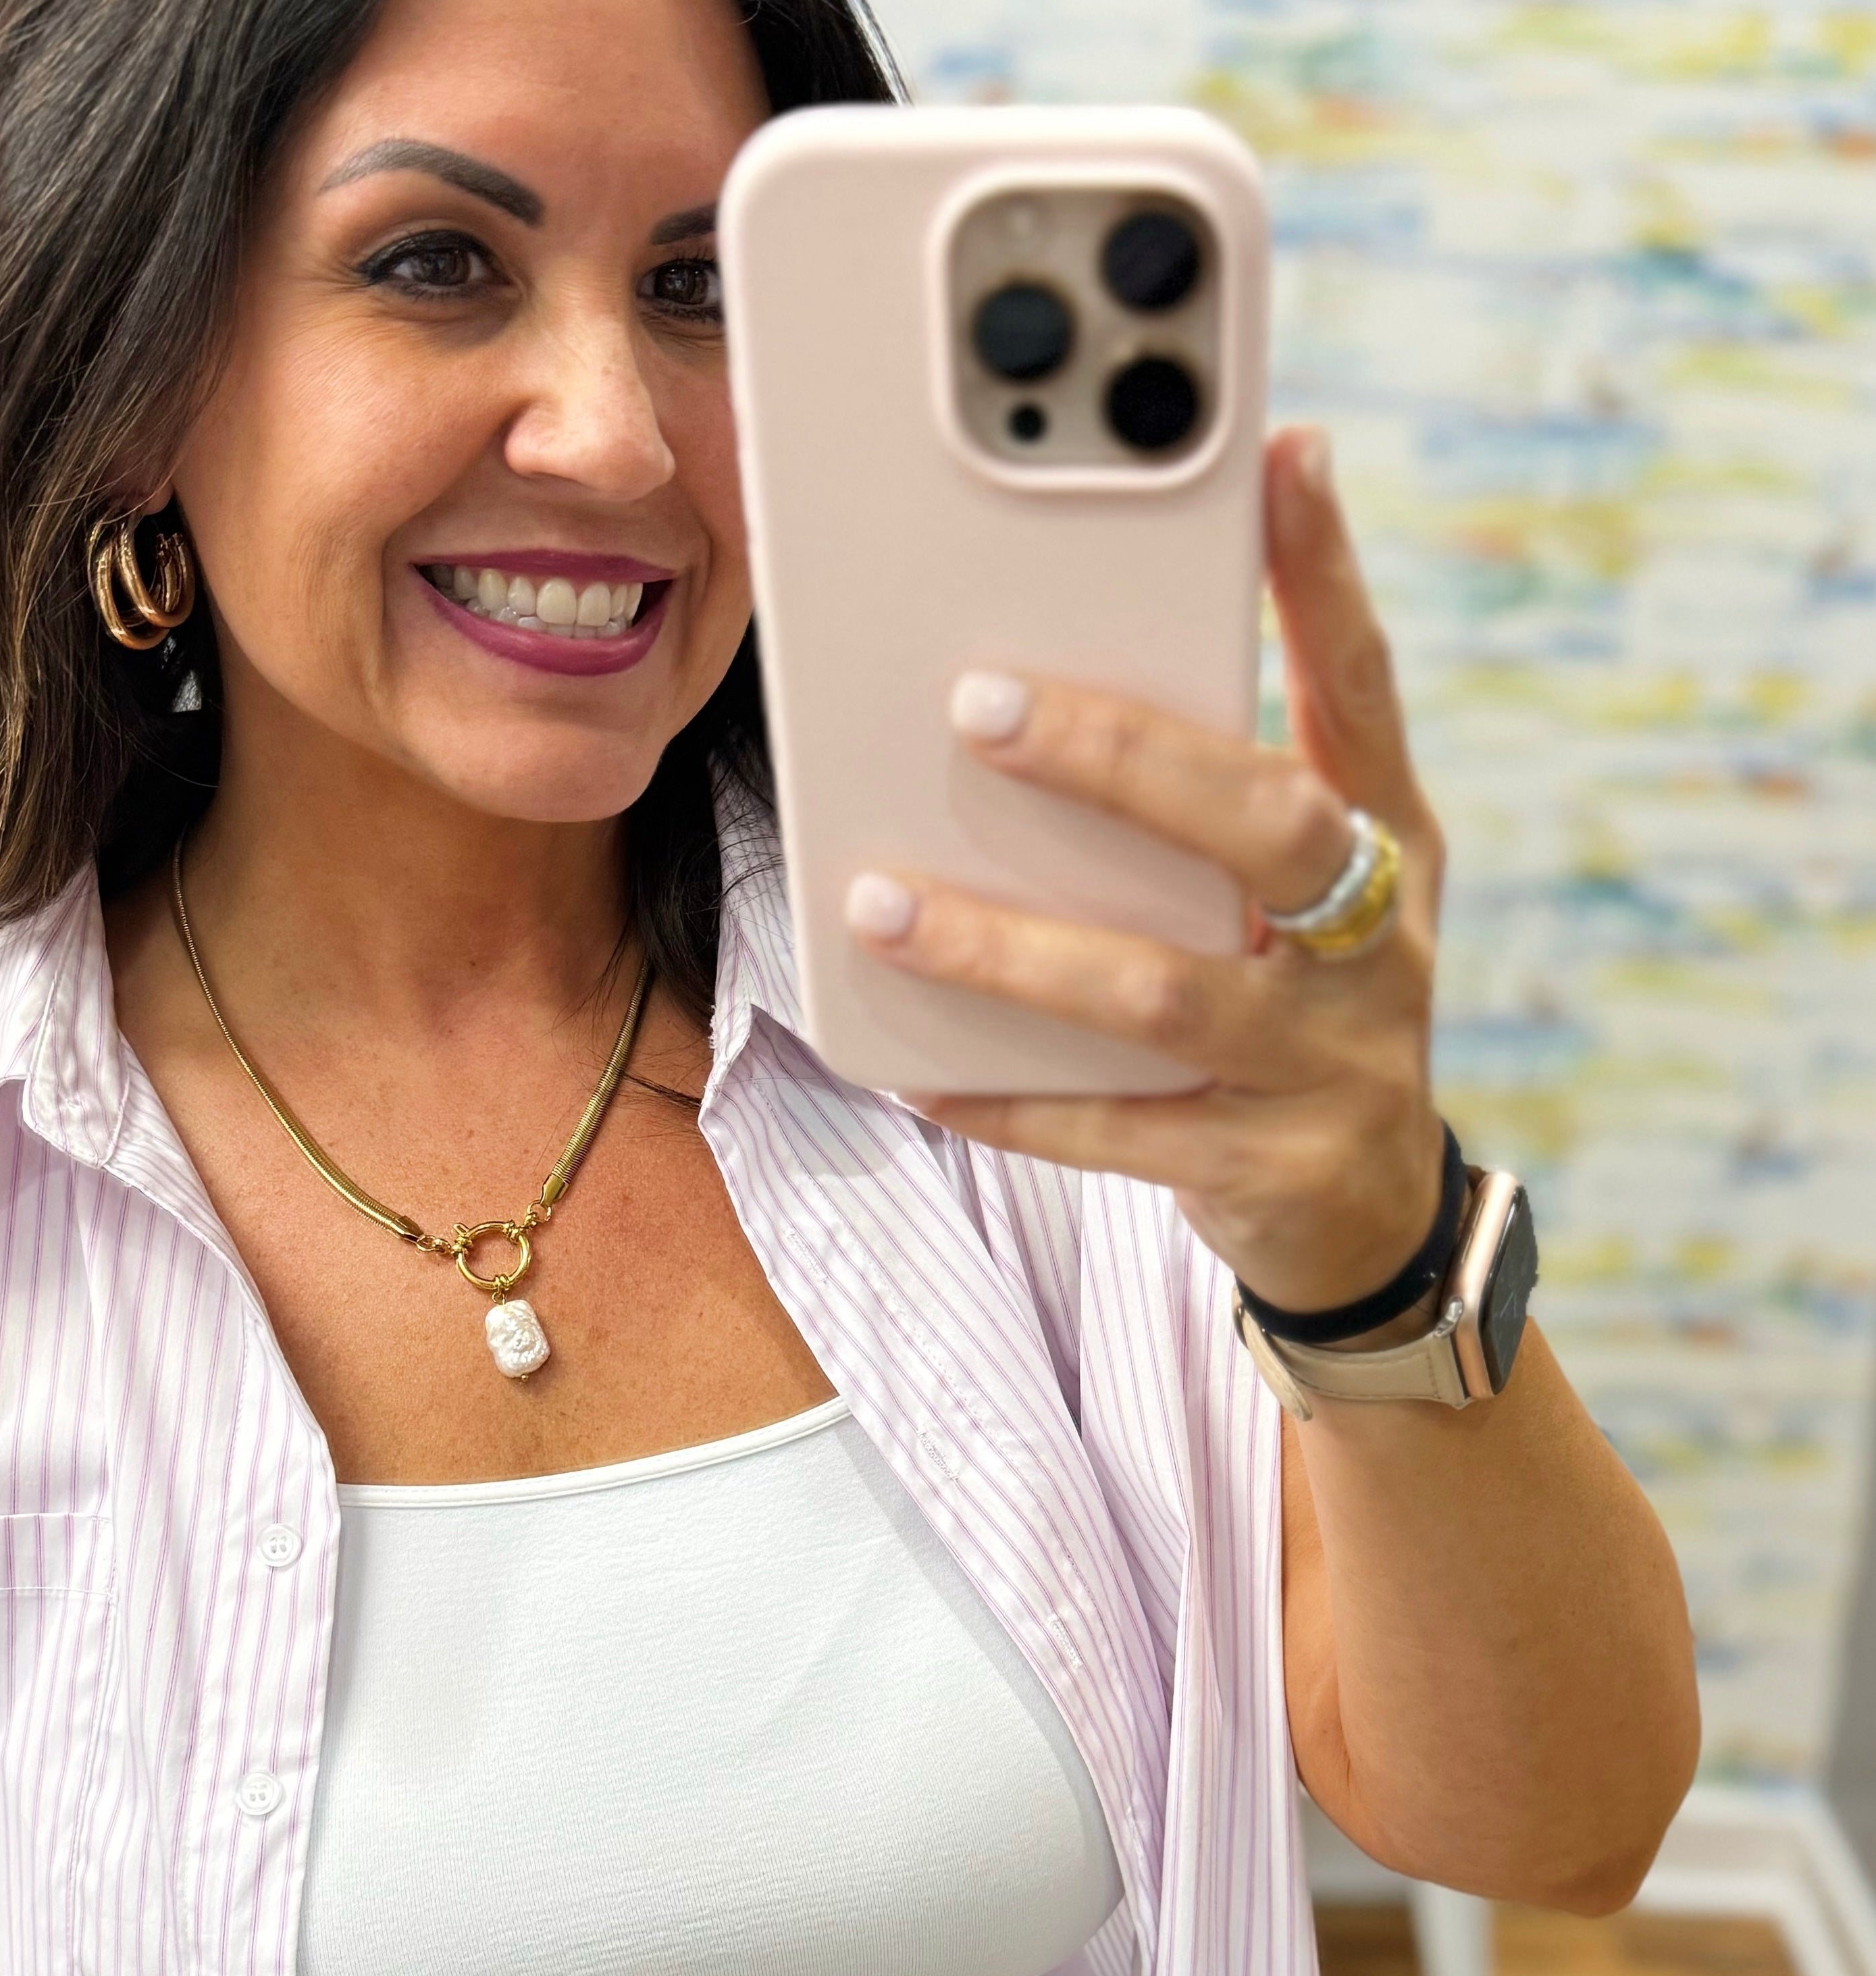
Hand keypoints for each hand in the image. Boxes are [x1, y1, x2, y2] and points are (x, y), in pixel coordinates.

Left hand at [844, 426, 1446, 1319]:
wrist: (1370, 1220)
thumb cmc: (1302, 1010)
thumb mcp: (1301, 898)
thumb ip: (1222, 792)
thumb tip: (1064, 668)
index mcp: (1388, 844)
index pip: (1363, 689)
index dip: (1329, 577)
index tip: (1283, 459)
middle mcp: (1377, 944)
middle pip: (1267, 828)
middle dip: (1123, 760)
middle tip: (979, 702)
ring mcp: (1329, 1063)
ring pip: (1163, 991)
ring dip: (1011, 947)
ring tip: (883, 902)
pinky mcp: (1266, 1169)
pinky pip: (1118, 1133)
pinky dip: (1013, 1100)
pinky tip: (918, 1071)